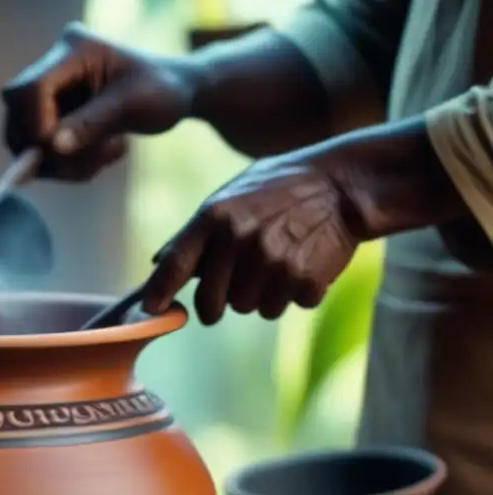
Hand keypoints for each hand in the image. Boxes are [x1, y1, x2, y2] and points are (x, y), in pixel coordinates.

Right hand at [1, 22, 198, 180]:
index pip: (30, 90)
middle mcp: (54, 68)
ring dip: (63, 164)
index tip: (61, 151)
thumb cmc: (161, 91)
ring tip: (108, 153)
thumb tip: (53, 147)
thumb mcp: (133, 106)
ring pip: (26, 141)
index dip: (36, 126)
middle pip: (19, 117)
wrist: (173, 93)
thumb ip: (92, 124)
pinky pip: (42, 152)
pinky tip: (101, 155)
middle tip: (91, 163)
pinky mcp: (51, 117)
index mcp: (74, 51)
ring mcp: (50, 94)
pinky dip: (69, 165)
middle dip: (49, 152)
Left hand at [140, 116, 472, 324]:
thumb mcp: (231, 195)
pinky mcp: (305, 279)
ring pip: (250, 308)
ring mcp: (273, 262)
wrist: (343, 184)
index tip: (151, 310)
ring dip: (262, 294)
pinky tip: (304, 262)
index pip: (176, 264)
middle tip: (238, 282)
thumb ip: (195, 231)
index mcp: (216, 216)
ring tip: (280, 259)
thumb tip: (158, 262)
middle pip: (212, 304)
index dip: (158, 292)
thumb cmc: (280, 188)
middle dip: (220, 302)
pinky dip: (296, 292)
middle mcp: (239, 240)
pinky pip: (288, 306)